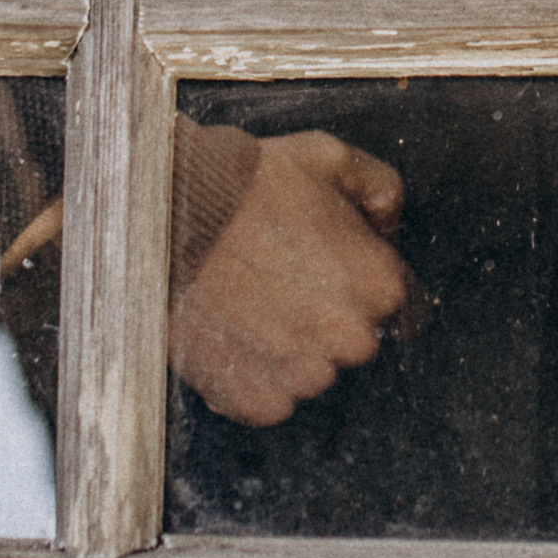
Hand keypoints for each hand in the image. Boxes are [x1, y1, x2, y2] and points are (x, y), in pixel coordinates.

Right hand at [168, 130, 409, 426]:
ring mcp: (301, 375)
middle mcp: (351, 339)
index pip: (391, 301)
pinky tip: (230, 333)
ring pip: (309, 374)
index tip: (321, 261)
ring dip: (288, 350)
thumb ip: (381, 188)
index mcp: (379, 285)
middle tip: (281, 281)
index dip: (355, 277)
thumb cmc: (246, 184)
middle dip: (326, 318)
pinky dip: (250, 376)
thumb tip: (389, 224)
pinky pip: (267, 400)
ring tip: (249, 304)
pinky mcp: (254, 400)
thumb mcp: (329, 157)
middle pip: (352, 342)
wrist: (166, 216)